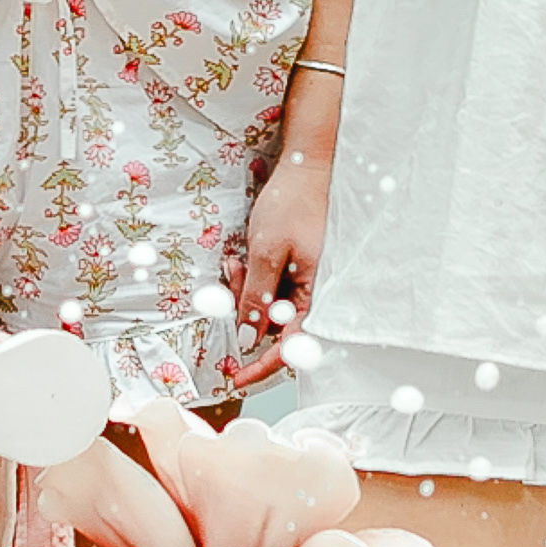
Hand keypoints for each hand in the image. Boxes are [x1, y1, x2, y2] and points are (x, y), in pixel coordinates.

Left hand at [220, 134, 331, 389]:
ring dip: (243, 289)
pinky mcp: (295, 268)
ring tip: (235, 260)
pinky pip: (268, 286)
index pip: (290, 345)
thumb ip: (257, 299)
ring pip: (265, 305)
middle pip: (272, 324)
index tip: (236, 378)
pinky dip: (251, 277)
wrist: (307, 167)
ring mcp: (303, 280)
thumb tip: (248, 342)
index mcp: (315, 294)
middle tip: (230, 277)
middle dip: (244, 309)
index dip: (262, 366)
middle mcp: (312, 292)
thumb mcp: (267, 252)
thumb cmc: (293, 206)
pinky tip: (241, 257)